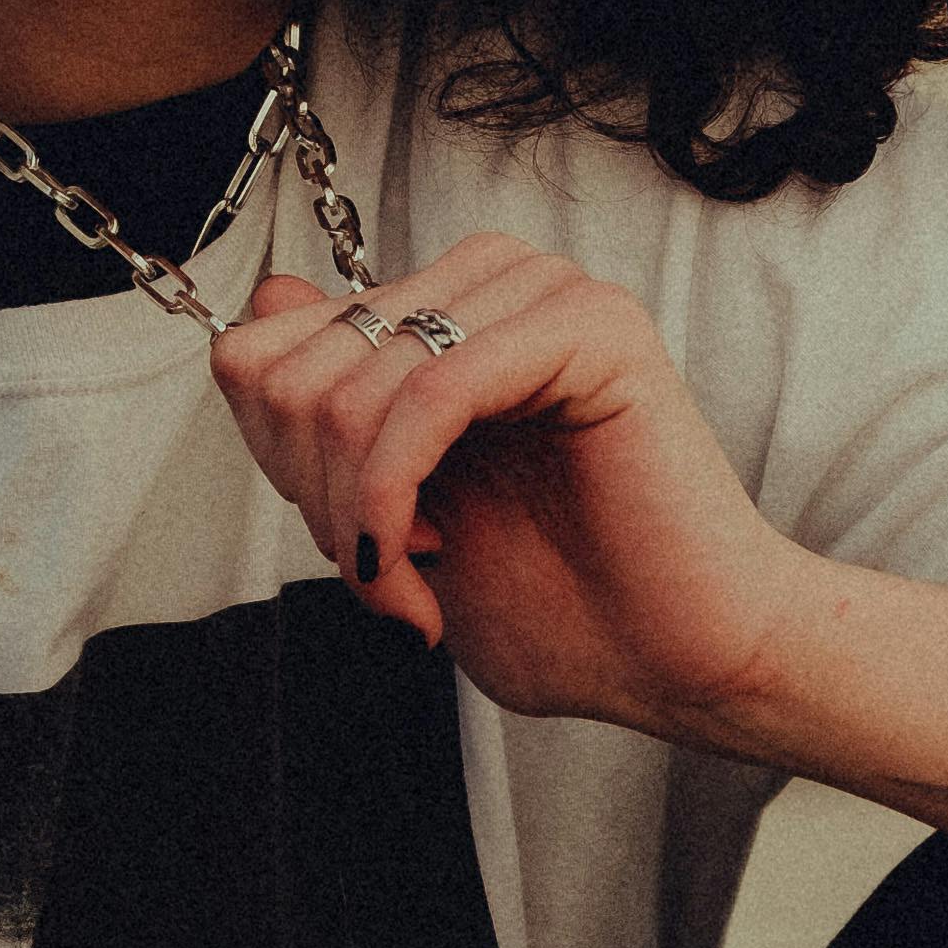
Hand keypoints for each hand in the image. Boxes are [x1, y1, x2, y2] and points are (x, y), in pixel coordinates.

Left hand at [215, 241, 799, 743]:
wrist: (681, 662)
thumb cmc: (564, 606)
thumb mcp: (396, 511)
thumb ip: (331, 416)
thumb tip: (265, 302)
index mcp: (445, 317)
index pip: (269, 347)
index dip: (280, 465)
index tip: (356, 547)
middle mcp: (493, 285)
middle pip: (296, 368)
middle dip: (319, 501)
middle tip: (388, 579)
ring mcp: (546, 293)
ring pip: (355, 387)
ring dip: (360, 517)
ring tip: (414, 588)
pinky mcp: (590, 325)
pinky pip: (430, 393)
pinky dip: (396, 493)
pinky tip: (425, 560)